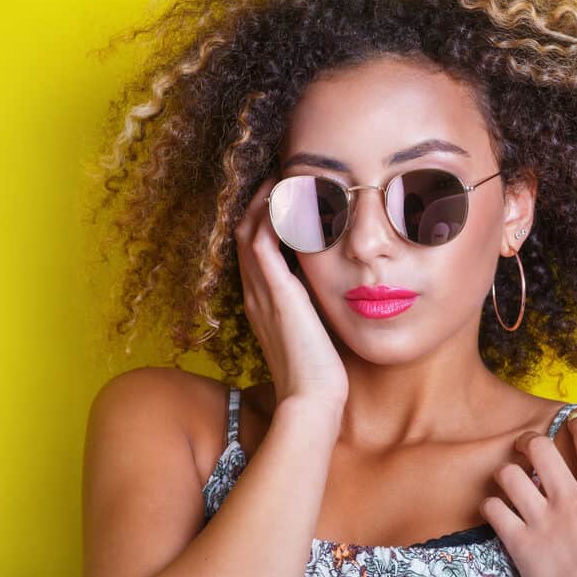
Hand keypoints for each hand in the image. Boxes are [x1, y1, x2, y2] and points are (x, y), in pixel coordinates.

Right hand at [234, 176, 348, 406]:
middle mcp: (255, 294)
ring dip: (264, 200)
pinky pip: (261, 240)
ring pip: (248, 230)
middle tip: (280, 176)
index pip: (254, 252)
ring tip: (282, 176)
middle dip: (260, 203)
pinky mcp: (276, 292)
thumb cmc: (319, 374)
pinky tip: (287, 195)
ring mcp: (261, 292)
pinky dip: (269, 215)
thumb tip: (332, 289)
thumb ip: (314, 309)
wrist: (313, 400)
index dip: (264, 222)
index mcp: (263, 304)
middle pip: (244, 234)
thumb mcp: (314, 332)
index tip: (285, 198)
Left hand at [479, 411, 576, 576]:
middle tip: (527, 444)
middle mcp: (570, 502)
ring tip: (510, 476)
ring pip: (510, 475)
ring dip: (507, 471)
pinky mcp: (520, 544)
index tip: (574, 421)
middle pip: (539, 448)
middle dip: (529, 439)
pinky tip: (496, 508)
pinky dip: (491, 504)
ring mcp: (542, 521)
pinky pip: (494, 510)